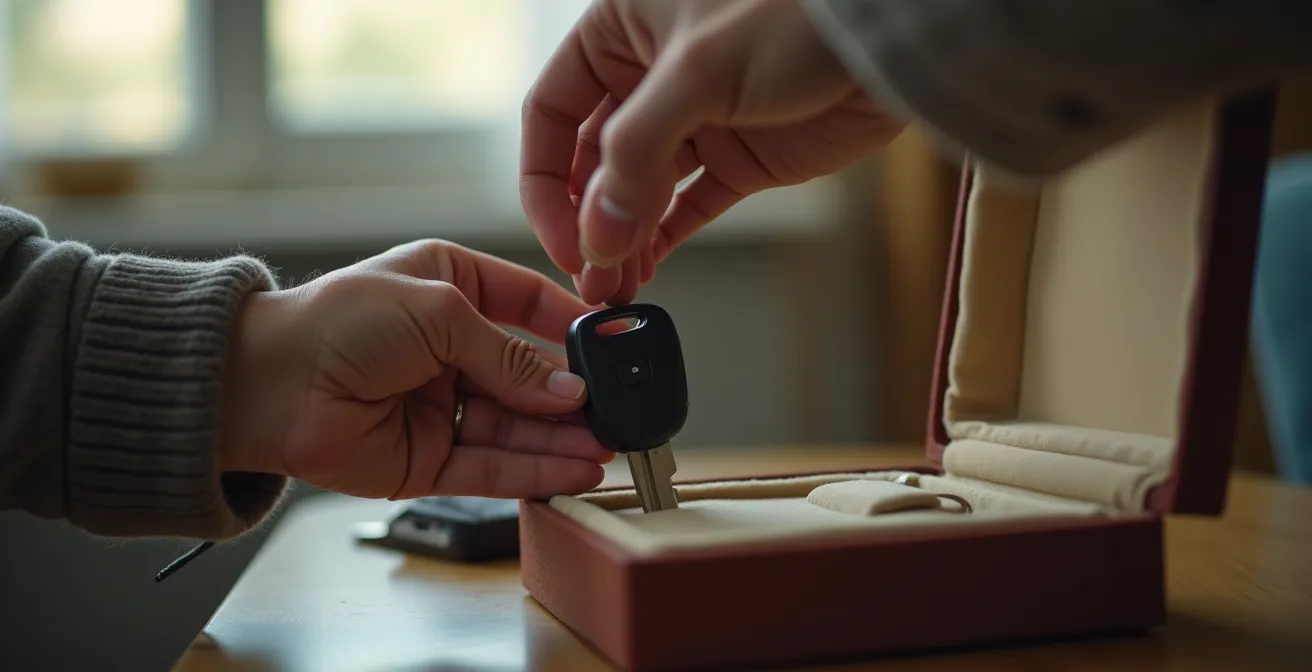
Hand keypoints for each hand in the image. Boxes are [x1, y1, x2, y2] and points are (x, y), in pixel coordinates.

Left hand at [218, 240, 611, 500]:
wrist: (262, 384)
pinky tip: (575, 470)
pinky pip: (492, 467)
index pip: (527, 303)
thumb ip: (508, 353)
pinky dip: (535, 471)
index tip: (614, 342)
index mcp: (449, 289)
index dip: (572, 324)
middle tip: (620, 409)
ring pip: (517, 427)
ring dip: (563, 439)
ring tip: (609, 448)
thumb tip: (568, 388)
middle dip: (574, 394)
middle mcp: (448, 348)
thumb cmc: (335, 322)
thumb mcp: (439, 311)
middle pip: (529, 374)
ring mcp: (440, 407)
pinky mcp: (428, 461)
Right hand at [520, 0, 903, 305]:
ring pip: (637, 191)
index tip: (561, 237)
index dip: (544, 180)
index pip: (551, 113)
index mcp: (618, 31)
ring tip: (615, 290)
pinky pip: (685, 205)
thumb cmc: (797, 16)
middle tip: (590, 279)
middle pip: (589, 161)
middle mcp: (648, 76)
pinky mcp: (738, 156)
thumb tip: (598, 233)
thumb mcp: (698, 71)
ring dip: (622, 240)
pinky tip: (647, 270)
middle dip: (586, 222)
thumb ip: (637, 153)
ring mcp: (695, 119)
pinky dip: (664, 238)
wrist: (889, 38)